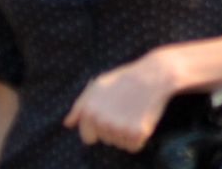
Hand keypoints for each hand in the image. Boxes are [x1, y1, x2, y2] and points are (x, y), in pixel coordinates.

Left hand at [65, 49, 179, 151]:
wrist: (155, 74)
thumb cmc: (125, 79)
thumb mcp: (98, 86)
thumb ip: (79, 106)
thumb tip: (67, 124)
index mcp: (89, 112)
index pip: (89, 138)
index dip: (100, 128)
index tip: (111, 113)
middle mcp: (102, 122)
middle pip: (106, 140)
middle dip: (115, 129)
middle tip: (126, 108)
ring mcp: (119, 128)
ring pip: (120, 144)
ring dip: (127, 133)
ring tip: (135, 111)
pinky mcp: (137, 133)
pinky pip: (134, 146)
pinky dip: (139, 138)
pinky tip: (143, 119)